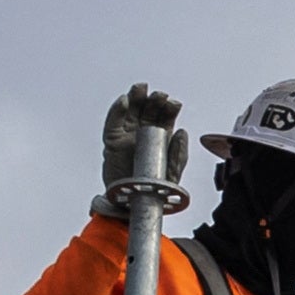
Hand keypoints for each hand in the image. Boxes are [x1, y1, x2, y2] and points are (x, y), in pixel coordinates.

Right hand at [99, 81, 184, 199]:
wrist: (132, 204)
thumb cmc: (153, 190)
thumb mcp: (172, 174)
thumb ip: (178, 154)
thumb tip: (182, 132)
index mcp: (159, 138)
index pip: (164, 119)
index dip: (169, 110)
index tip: (174, 104)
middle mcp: (142, 133)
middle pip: (147, 111)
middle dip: (154, 101)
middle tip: (160, 96)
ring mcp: (126, 135)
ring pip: (130, 111)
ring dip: (135, 98)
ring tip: (141, 89)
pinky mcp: (112, 140)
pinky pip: (113, 122)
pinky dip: (117, 110)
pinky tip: (124, 101)